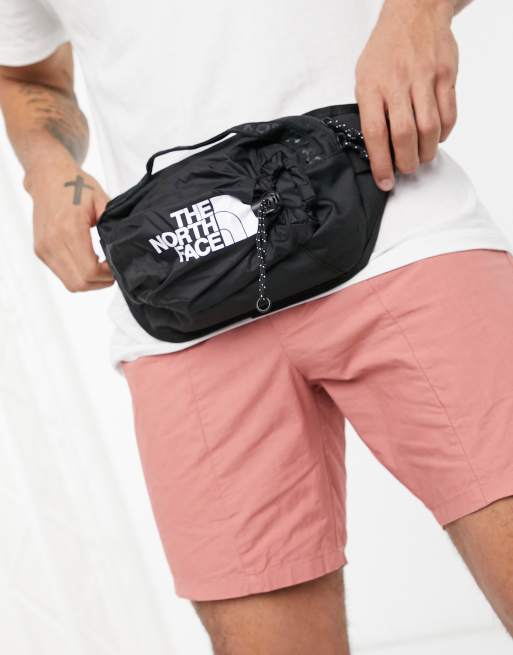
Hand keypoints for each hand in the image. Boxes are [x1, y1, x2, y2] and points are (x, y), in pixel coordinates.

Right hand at [25, 159, 113, 291]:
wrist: (48, 176)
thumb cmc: (76, 185)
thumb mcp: (101, 199)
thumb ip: (112, 224)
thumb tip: (123, 248)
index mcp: (69, 229)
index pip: (89, 271)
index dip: (107, 275)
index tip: (116, 266)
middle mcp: (52, 243)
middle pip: (80, 283)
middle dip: (100, 282)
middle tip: (112, 271)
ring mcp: (44, 249)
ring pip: (70, 284)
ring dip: (90, 282)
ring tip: (102, 267)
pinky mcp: (40, 251)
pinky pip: (62, 275)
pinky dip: (78, 275)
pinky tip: (89, 263)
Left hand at [355, 0, 458, 190]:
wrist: (414, 12)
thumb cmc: (385, 50)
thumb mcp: (364, 76)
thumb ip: (369, 109)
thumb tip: (375, 148)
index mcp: (371, 87)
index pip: (374, 133)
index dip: (380, 163)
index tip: (385, 181)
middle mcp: (397, 83)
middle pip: (405, 135)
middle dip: (406, 162)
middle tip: (407, 169)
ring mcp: (424, 77)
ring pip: (429, 127)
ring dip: (427, 151)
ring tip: (422, 157)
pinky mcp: (446, 74)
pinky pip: (448, 113)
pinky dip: (444, 132)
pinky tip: (437, 136)